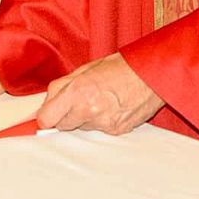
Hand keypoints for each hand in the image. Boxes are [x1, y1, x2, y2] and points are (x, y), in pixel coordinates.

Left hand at [36, 53, 164, 135]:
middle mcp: (89, 111)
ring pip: (82, 128)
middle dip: (66, 115)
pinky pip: (99, 130)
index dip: (46, 116)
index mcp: (78, 92)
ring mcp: (104, 124)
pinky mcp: (116, 131)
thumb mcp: (86, 68)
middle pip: (63, 126)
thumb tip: (46, 101)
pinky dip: (101, 121)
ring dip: (85, 118)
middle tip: (79, 100)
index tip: (48, 113)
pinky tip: (111, 106)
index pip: (47, 119)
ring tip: (100, 99)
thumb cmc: (122, 66)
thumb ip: (62, 86)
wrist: (152, 74)